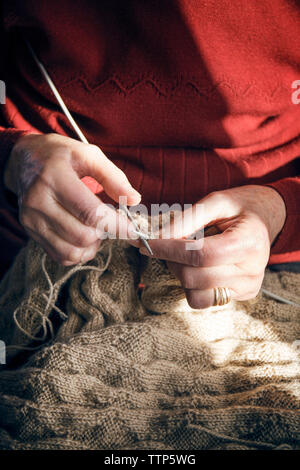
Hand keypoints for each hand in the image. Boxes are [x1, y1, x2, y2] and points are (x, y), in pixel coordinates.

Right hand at [4, 133, 140, 264]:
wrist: (24, 159)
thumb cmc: (61, 156)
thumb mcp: (88, 155)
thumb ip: (113, 177)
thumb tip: (134, 200)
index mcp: (55, 177)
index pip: (90, 213)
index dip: (115, 225)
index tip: (132, 228)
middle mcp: (38, 201)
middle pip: (82, 235)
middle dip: (104, 233)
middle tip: (111, 221)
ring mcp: (31, 219)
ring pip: (71, 251)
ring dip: (92, 245)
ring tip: (96, 228)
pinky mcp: (30, 231)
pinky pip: (60, 256)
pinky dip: (78, 253)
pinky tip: (83, 236)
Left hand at [135, 185, 285, 307]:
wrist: (266, 218)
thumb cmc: (239, 207)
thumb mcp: (216, 201)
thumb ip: (188, 218)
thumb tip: (159, 237)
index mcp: (249, 242)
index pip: (201, 255)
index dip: (169, 250)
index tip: (146, 243)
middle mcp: (252, 270)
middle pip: (194, 276)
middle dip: (171, 260)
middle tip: (166, 245)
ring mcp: (248, 287)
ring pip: (196, 294)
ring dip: (180, 274)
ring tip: (185, 256)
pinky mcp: (242, 296)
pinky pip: (204, 300)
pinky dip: (191, 286)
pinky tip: (196, 269)